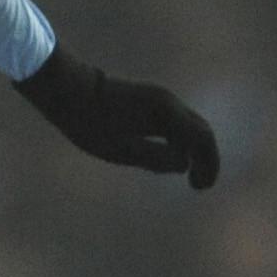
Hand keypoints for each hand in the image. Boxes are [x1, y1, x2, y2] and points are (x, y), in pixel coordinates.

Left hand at [14, 47, 219, 189]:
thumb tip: (184, 164)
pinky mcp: (148, 102)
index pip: (202, 138)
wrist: (68, 90)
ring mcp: (159, 99)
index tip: (200, 187)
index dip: (208, 164)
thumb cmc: (90, 122)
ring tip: (187, 176)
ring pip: (189, 127)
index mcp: (166, 111)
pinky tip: (169, 159)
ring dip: (192, 151)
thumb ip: (156, 158)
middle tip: (198, 186)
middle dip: (205, 159)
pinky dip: (179, 142)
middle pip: (201, 131)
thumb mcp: (122, 149)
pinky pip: (174, 124)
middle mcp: (168, 102)